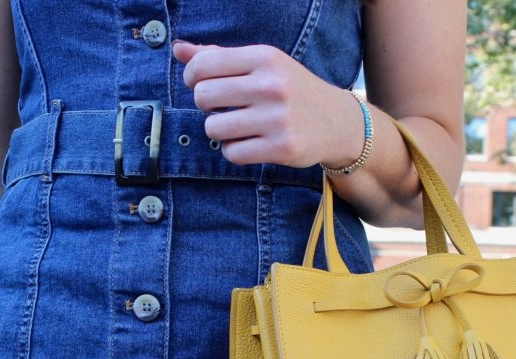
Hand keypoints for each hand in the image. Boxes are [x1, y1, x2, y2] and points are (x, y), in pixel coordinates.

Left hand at [173, 41, 364, 168]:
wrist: (337, 122)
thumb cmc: (291, 90)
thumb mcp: (263, 65)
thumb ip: (220, 56)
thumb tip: (178, 49)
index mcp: (265, 58)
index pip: (203, 64)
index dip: (192, 77)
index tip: (201, 84)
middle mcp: (271, 86)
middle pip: (203, 96)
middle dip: (206, 105)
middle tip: (223, 107)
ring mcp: (277, 119)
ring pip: (213, 128)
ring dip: (218, 131)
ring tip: (236, 126)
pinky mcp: (281, 148)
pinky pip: (232, 153)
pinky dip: (234, 151)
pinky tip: (249, 143)